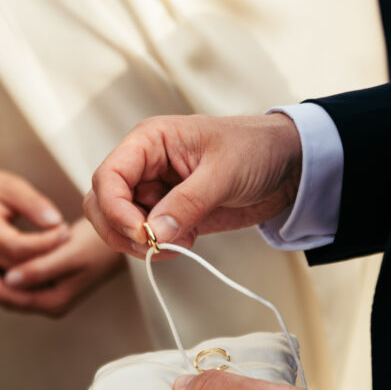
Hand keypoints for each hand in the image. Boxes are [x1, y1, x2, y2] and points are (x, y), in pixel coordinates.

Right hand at [0, 169, 69, 309]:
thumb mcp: (9, 185)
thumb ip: (32, 203)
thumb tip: (56, 223)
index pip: (16, 248)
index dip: (44, 244)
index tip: (67, 231)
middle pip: (18, 273)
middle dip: (47, 262)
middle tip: (72, 245)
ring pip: (17, 287)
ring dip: (45, 276)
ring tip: (68, 255)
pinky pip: (15, 288)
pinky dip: (36, 281)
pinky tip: (58, 268)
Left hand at [0, 217, 123, 316]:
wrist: (123, 238)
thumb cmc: (101, 243)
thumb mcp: (70, 252)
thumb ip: (40, 268)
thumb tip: (9, 280)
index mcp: (54, 301)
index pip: (7, 295)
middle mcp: (50, 303)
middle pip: (4, 296)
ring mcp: (49, 294)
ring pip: (8, 289)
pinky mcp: (49, 282)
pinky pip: (17, 280)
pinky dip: (0, 269)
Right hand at [84, 112, 301, 257]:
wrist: (288, 167)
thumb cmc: (256, 149)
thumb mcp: (224, 173)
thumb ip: (187, 203)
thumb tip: (154, 233)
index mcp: (149, 141)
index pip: (107, 177)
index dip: (115, 209)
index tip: (142, 233)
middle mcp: (143, 166)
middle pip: (103, 204)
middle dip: (122, 230)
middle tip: (154, 245)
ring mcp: (154, 191)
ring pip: (120, 225)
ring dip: (142, 243)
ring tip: (180, 241)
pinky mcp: (168, 214)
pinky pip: (146, 237)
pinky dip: (159, 248)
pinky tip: (188, 240)